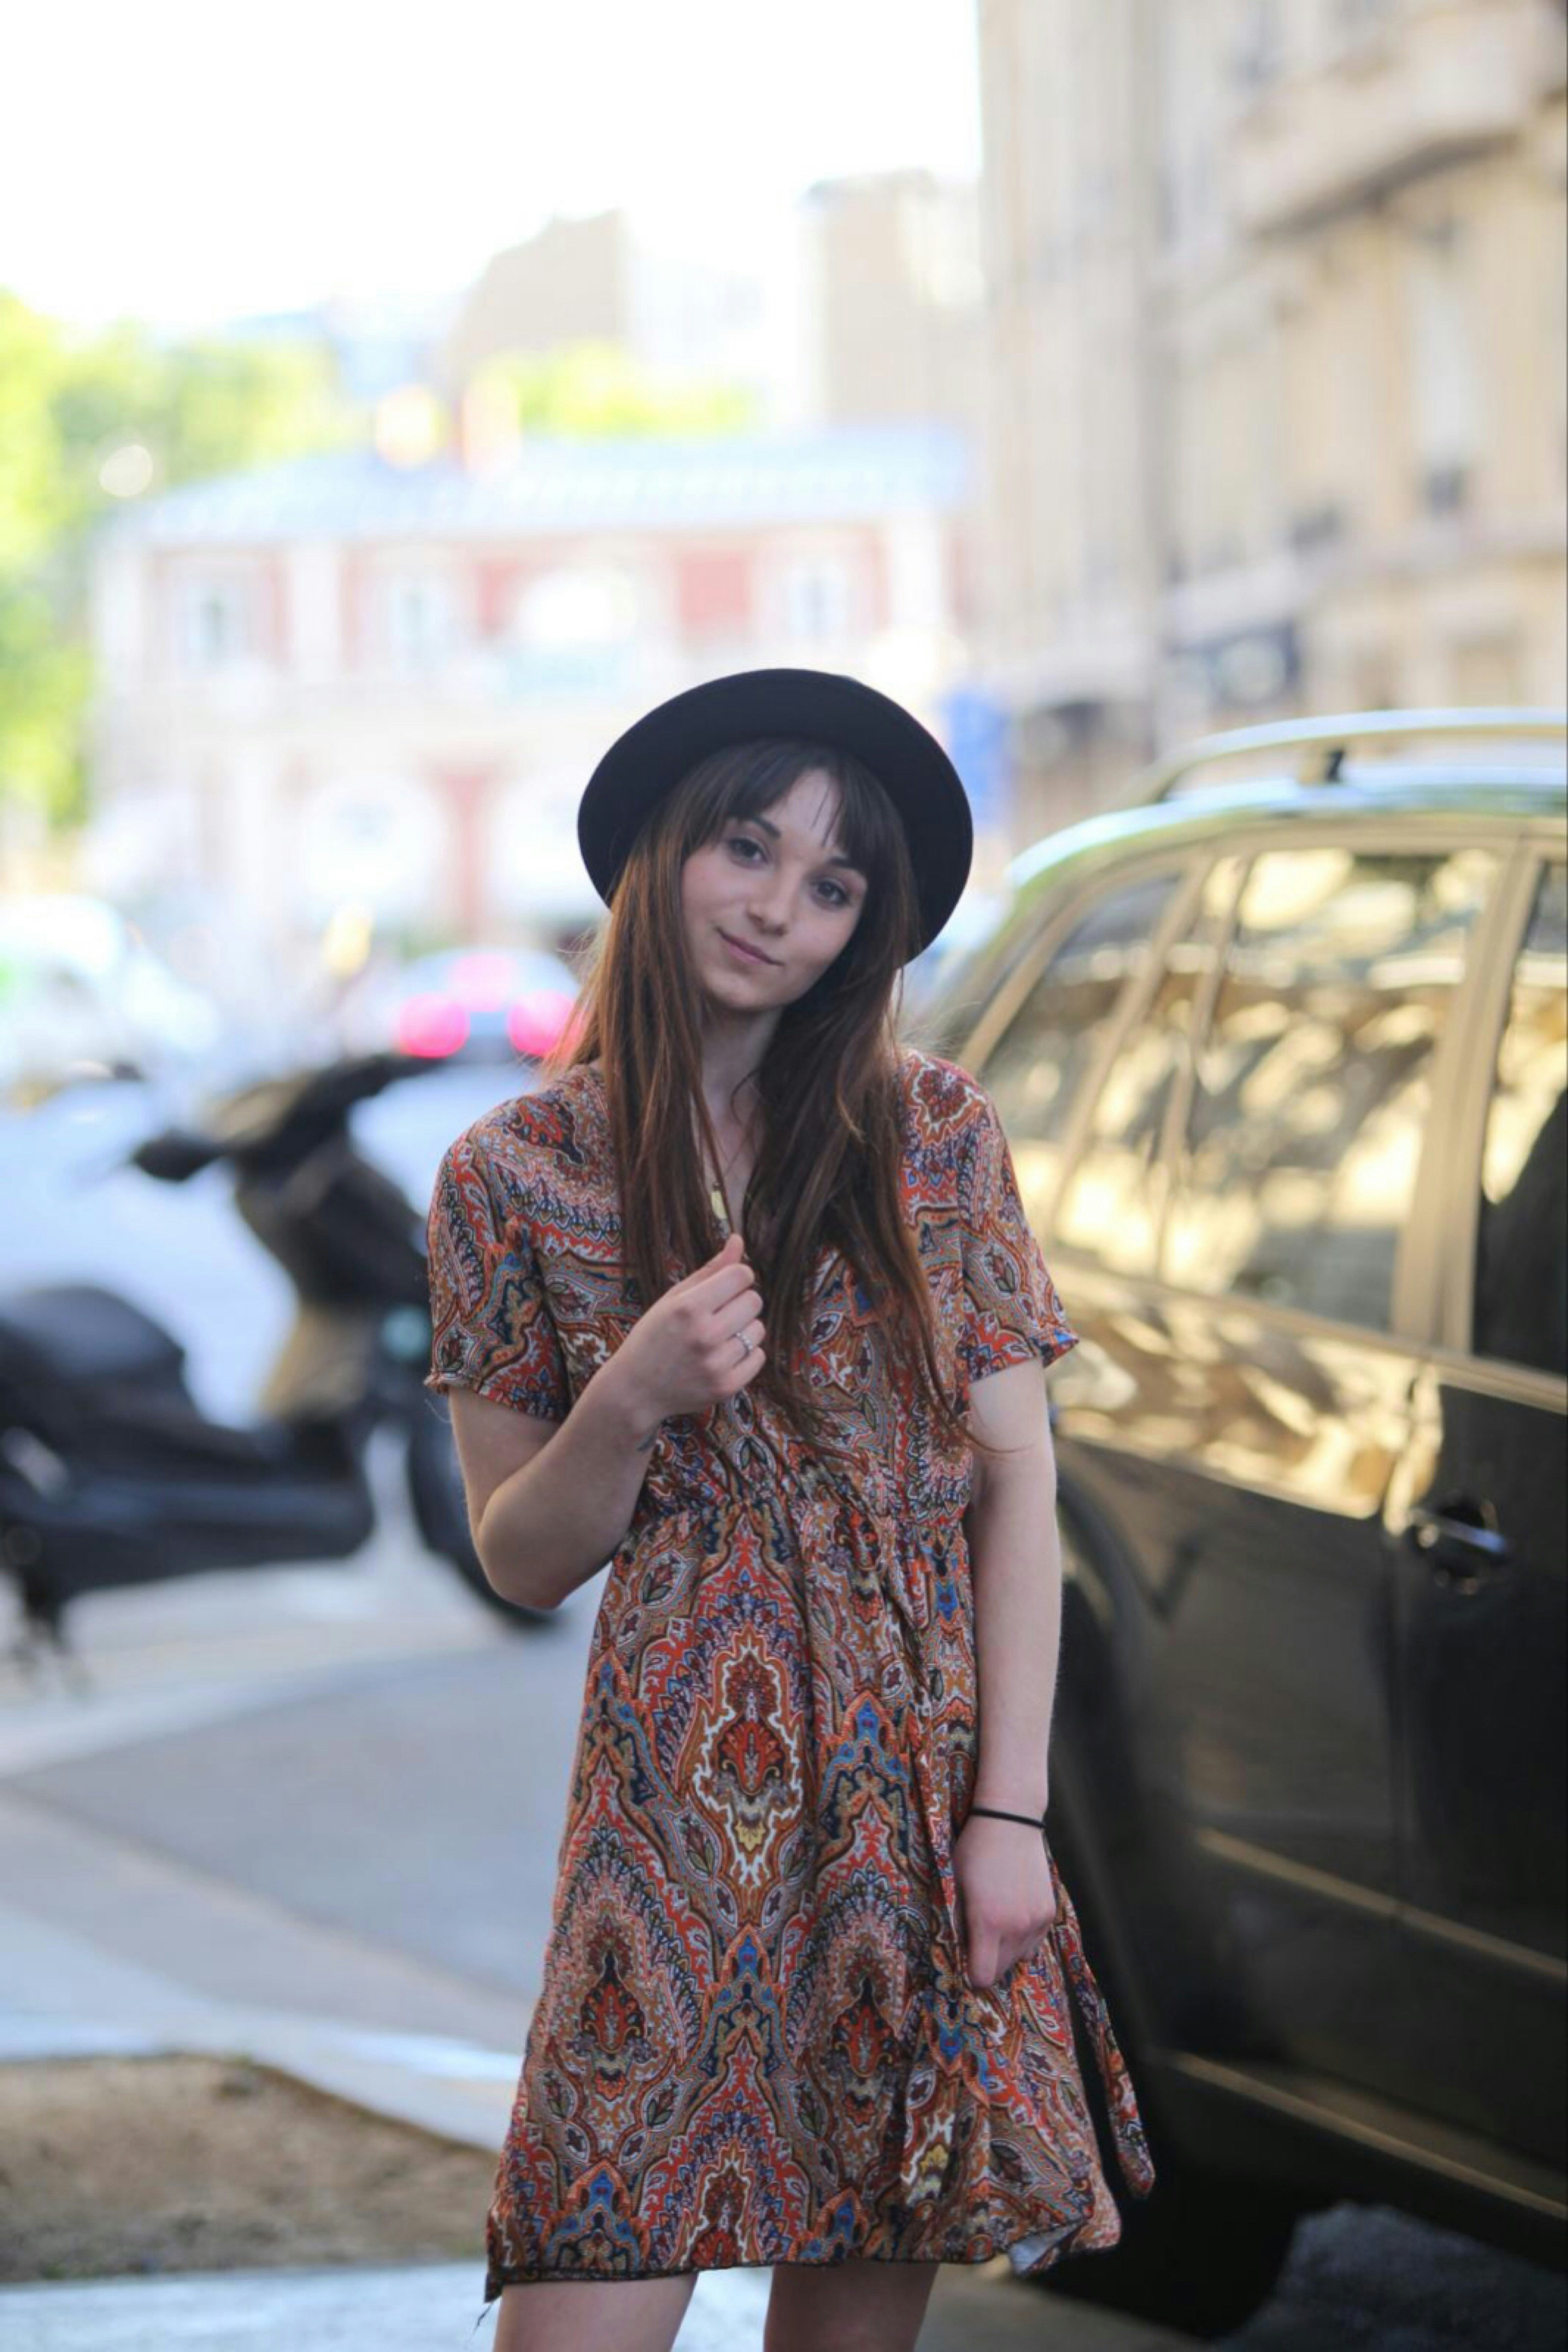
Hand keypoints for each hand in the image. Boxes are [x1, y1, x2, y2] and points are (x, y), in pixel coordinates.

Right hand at [611, 1230, 765, 1424]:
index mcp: (689, 1308)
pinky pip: (758, 1357)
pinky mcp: (727, 1386)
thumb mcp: (673, 1298)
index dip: (736, 1277)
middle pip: (754, 1301)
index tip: (723, 1287)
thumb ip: (710, 1270)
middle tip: (718, 1314)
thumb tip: (738, 1240)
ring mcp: (717, 1364)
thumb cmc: (653, 1337)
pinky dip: (745, 1354)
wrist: (636, 1389)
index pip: (741, 1275)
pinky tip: (722, 1356)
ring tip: (717, 1337)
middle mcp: (705, 1335)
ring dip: (743, 1329)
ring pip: (758, 1329)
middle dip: (740, 1302)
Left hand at [953, 1812, 1057, 1990]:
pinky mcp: (1049, 1912)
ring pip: (1019, 1958)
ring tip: (996, 1924)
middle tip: (977, 1938)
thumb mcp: (956, 1886)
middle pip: (1001, 1970)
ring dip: (1006, 1951)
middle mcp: (1016, 1927)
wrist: (1011, 1821)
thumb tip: (963, 1951)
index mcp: (987, 1922)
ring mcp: (1036, 1921)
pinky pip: (1035, 1942)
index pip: (982, 1976)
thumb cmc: (975, 1850)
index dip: (971, 1973)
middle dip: (987, 1961)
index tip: (965, 1960)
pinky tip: (1013, 1915)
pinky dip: (1023, 1938)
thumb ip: (960, 1923)